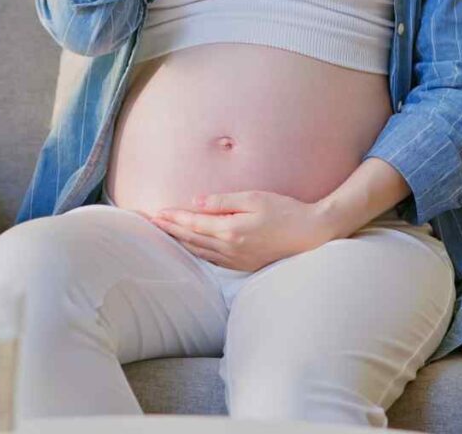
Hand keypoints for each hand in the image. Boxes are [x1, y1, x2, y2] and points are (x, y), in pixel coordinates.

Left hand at [149, 190, 333, 270]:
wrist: (311, 235)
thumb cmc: (286, 211)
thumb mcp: (254, 198)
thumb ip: (224, 201)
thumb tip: (197, 201)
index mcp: (231, 231)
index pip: (193, 224)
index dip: (174, 218)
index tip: (157, 212)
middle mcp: (230, 249)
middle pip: (192, 239)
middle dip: (170, 230)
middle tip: (150, 222)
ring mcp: (237, 259)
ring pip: (200, 251)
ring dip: (181, 241)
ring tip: (166, 232)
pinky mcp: (244, 264)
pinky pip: (213, 259)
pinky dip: (197, 250)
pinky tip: (192, 245)